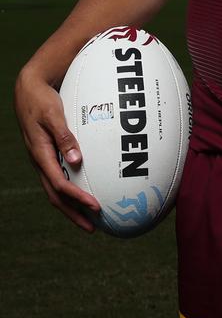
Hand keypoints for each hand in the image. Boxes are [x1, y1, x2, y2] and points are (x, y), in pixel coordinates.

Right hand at [14, 66, 100, 231]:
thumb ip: (64, 136)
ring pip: (56, 190)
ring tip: (90, 217)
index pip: (60, 185)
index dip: (77, 198)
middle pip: (56, 196)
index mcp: (40, 155)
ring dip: (72, 206)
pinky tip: (84, 190)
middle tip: (93, 228)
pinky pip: (59, 178)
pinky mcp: (48, 154)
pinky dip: (71, 189)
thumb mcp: (53, 115)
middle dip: (74, 213)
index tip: (96, 207)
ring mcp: (43, 160)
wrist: (28, 90)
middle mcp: (41, 162)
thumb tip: (77, 161)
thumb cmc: (42, 100)